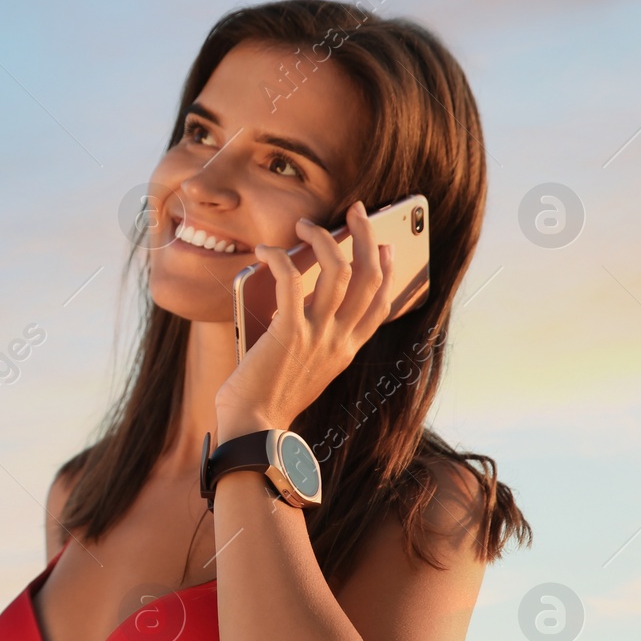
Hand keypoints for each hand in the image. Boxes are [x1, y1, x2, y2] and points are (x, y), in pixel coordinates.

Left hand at [213, 201, 397, 436]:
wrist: (253, 429)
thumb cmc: (267, 400)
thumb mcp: (302, 368)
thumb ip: (309, 338)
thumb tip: (299, 301)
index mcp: (345, 350)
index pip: (380, 304)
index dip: (387, 270)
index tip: (386, 246)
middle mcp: (340, 340)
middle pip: (369, 276)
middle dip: (366, 235)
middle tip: (356, 210)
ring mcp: (318, 335)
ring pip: (339, 269)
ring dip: (324, 237)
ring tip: (305, 223)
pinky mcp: (289, 331)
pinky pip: (290, 278)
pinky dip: (278, 257)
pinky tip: (264, 250)